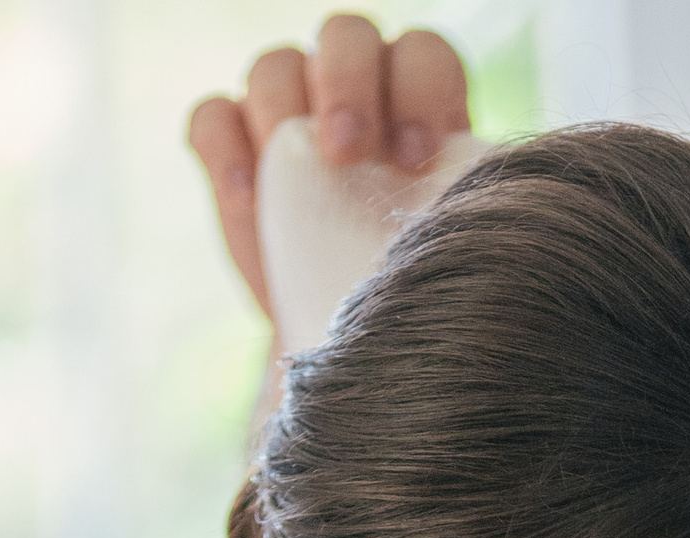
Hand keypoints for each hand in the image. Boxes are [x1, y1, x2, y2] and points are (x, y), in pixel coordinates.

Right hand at [188, 19, 469, 320]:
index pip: (422, 56)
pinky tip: (246, 199)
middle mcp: (352, 90)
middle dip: (347, 83)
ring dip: (282, 111)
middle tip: (349, 152)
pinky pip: (214, 118)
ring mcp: (287, 111)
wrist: (345, 345)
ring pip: (276, 67)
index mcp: (417, 103)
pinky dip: (225, 151)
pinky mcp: (232, 147)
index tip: (418, 158)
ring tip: (293, 183)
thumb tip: (476, 235)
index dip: (421, 90)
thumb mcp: (441, 261)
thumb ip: (451, 225)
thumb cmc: (406, 297)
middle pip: (346, 39)